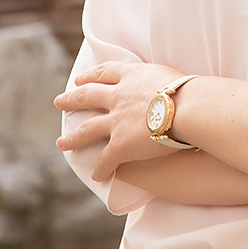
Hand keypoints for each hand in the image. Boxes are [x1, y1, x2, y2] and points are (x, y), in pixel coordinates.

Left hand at [54, 61, 185, 181]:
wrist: (187, 108)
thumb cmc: (188, 90)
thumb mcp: (168, 75)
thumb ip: (158, 80)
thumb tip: (166, 87)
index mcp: (131, 76)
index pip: (104, 73)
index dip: (90, 76)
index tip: (80, 79)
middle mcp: (118, 96)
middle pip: (87, 96)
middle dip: (72, 99)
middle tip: (59, 101)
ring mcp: (116, 121)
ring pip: (87, 130)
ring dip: (73, 138)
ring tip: (62, 143)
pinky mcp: (120, 145)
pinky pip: (106, 160)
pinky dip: (101, 169)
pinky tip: (97, 175)